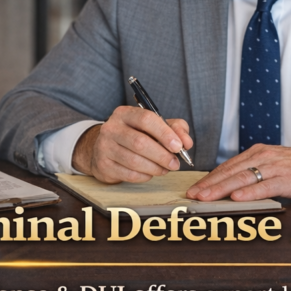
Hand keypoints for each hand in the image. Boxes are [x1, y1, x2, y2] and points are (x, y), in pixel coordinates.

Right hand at [71, 106, 192, 183]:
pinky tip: (150, 173)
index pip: (146, 119)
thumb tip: (186, 142)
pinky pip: (129, 174)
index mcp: (124, 113)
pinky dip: (144, 176)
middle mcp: (111, 128)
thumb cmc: (135, 135)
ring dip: (155, 168)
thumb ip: (175, 129)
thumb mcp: (155, 126)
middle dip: (162, 155)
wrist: (104, 148)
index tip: (178, 146)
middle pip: (140, 142)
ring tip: (164, 169)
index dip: (164, 133)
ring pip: (134, 161)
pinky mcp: (103, 165)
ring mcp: (104, 147)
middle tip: (175, 164)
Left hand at [186, 145, 290, 200]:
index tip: (194, 188)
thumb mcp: (272, 166)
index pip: (227, 167)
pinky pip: (265, 186)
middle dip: (210, 185)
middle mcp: (263, 157)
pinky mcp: (288, 178)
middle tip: (193, 195)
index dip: (209, 178)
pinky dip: (250, 192)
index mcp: (257, 153)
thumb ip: (253, 174)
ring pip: (243, 178)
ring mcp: (275, 167)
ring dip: (222, 189)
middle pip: (231, 172)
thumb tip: (230, 188)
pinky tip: (237, 198)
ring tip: (207, 198)